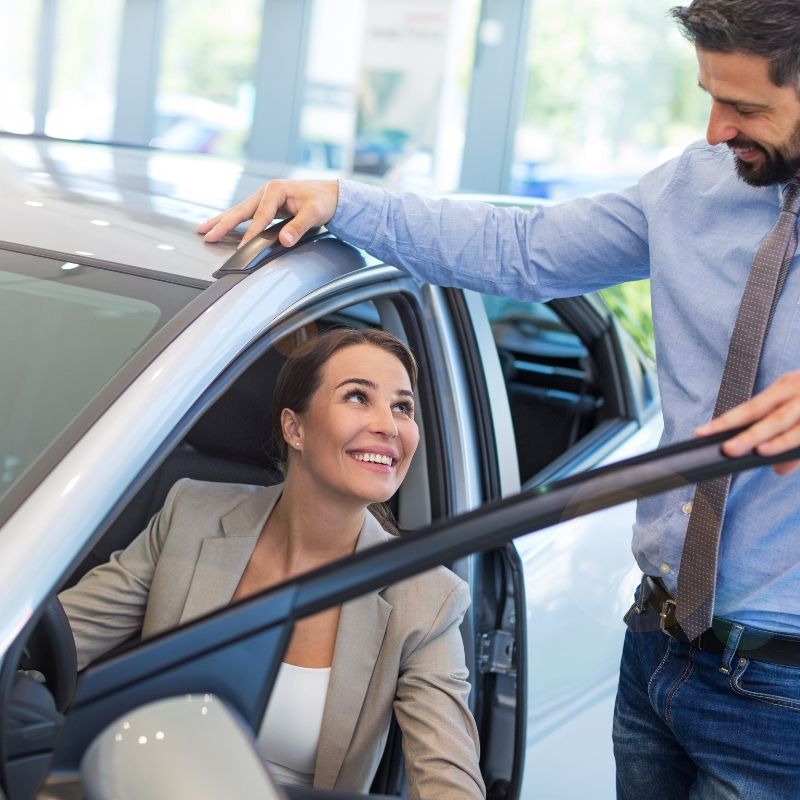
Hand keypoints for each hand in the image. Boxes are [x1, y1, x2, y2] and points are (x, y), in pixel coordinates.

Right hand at [197, 179, 339, 248]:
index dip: (252, 232)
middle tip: (207, 235)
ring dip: (220, 221)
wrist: (328, 194)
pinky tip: (219, 228)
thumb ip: (299, 226)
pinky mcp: (263, 205)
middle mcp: (266, 191)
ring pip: (238, 211)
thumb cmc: (322, 201)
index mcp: (276, 189)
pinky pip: (244, 214)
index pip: (261, 215)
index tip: (243, 247)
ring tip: (202, 230)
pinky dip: (230, 221)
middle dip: (223, 224)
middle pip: (240, 210)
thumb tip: (285, 240)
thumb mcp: (315, 213)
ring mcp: (262, 198)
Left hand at [695, 371, 799, 474]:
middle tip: (727, 449)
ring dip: (772, 440)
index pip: (749, 407)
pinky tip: (780, 457)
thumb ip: (786, 437)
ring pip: (786, 423)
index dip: (725, 422)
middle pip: (764, 414)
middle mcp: (795, 391)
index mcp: (783, 387)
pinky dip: (791, 445)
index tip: (700, 433)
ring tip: (759, 451)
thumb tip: (778, 469)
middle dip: (746, 433)